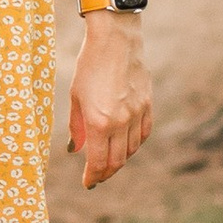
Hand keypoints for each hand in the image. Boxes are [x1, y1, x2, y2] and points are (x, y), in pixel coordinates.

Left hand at [68, 15, 152, 187]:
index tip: (87, 183)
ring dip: (120, 160)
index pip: (99, 161)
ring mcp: (137, 114)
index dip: (93, 176)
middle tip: (97, 177)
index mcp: (99, 121)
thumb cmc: (89, 64)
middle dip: (105, 173)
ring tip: (109, 161)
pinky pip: (143, 133)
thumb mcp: (76, 96)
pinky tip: (126, 144)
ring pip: (132, 150)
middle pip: (117, 161)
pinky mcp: (147, 105)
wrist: (116, 39)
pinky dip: (134, 144)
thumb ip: (76, 127)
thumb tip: (75, 150)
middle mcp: (120, 122)